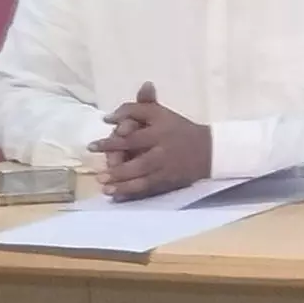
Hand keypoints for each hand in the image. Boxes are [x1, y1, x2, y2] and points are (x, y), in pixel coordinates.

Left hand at [89, 83, 212, 200]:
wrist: (210, 151)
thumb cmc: (178, 130)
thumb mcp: (161, 114)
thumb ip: (139, 106)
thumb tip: (113, 112)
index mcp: (161, 131)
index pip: (134, 135)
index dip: (114, 140)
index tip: (93, 145)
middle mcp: (164, 150)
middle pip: (139, 159)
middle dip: (117, 166)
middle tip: (99, 173)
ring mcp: (167, 167)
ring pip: (143, 176)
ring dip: (122, 182)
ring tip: (103, 185)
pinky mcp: (169, 180)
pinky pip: (148, 188)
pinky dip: (131, 192)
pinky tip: (116, 196)